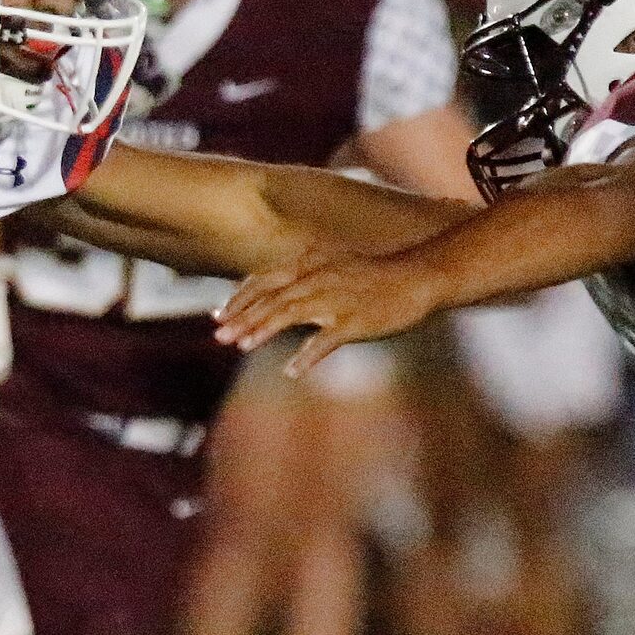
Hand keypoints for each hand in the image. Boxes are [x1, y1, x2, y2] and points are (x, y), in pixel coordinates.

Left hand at [213, 249, 444, 377]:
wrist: (417, 278)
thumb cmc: (375, 277)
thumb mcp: (334, 267)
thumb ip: (305, 279)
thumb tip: (278, 298)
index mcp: (311, 263)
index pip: (264, 279)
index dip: (239, 298)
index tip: (218, 315)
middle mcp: (318, 277)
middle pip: (271, 298)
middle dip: (242, 317)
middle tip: (219, 336)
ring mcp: (335, 299)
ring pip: (289, 314)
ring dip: (263, 330)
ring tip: (243, 346)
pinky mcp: (353, 321)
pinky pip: (325, 341)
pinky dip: (307, 356)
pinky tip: (292, 371)